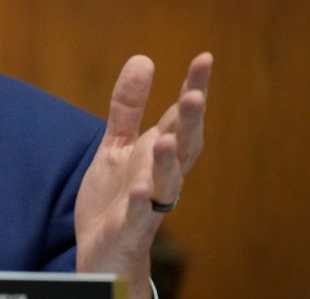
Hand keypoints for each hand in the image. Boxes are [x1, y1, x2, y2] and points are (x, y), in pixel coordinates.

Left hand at [74, 52, 210, 298]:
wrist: (104, 251)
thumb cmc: (117, 196)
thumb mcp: (118, 145)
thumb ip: (128, 107)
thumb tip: (143, 59)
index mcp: (158, 153)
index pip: (180, 117)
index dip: (193, 88)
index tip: (205, 59)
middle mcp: (160, 176)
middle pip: (182, 147)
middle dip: (189, 123)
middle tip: (194, 94)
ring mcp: (147, 204)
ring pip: (166, 183)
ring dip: (168, 162)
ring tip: (166, 138)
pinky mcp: (129, 228)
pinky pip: (138, 216)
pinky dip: (139, 204)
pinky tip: (137, 190)